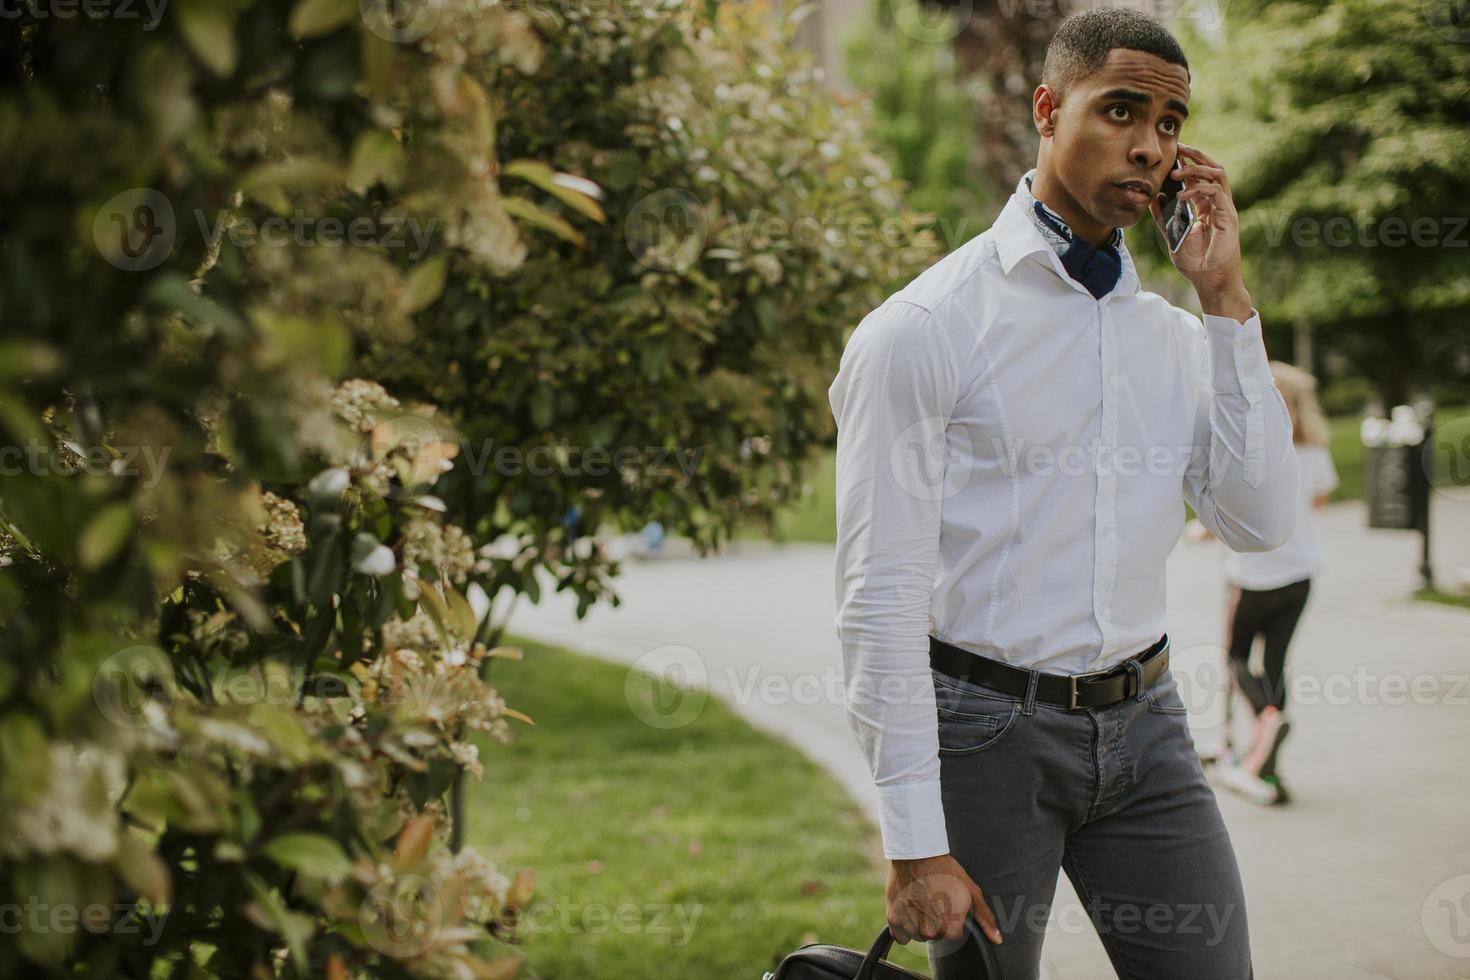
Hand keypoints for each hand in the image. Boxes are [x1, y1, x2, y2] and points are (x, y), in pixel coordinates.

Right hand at [886, 853, 1002, 945]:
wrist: (918, 854)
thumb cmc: (947, 871)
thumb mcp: (971, 891)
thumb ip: (985, 918)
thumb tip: (998, 940)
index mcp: (950, 927)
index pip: (952, 935)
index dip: (951, 919)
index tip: (947, 904)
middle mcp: (930, 930)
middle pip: (934, 936)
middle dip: (935, 921)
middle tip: (933, 899)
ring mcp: (910, 925)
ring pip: (917, 935)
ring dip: (919, 923)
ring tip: (920, 900)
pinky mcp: (894, 919)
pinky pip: (901, 936)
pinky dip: (903, 925)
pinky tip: (908, 907)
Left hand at [1150, 143, 1250, 317]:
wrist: (1210, 281)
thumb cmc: (1195, 263)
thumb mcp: (1172, 235)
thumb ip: (1163, 217)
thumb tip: (1154, 197)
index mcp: (1206, 208)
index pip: (1199, 179)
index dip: (1188, 164)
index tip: (1173, 154)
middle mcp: (1218, 205)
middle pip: (1212, 170)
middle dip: (1196, 156)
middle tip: (1179, 147)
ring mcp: (1225, 209)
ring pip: (1218, 175)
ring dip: (1196, 169)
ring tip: (1176, 171)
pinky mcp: (1229, 217)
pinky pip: (1217, 193)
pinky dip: (1198, 189)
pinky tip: (1181, 195)